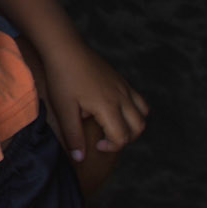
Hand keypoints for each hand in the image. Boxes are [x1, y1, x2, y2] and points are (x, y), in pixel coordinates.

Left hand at [41, 40, 148, 161]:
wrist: (66, 48)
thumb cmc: (63, 78)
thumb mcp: (64, 109)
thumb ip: (73, 135)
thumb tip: (80, 158)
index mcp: (108, 106)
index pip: (122, 137)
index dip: (111, 147)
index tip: (96, 145)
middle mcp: (122, 97)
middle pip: (139, 128)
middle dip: (125, 139)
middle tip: (105, 139)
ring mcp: (124, 87)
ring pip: (143, 114)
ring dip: (133, 126)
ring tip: (113, 126)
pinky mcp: (122, 80)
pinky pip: (139, 100)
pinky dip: (135, 111)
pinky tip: (115, 111)